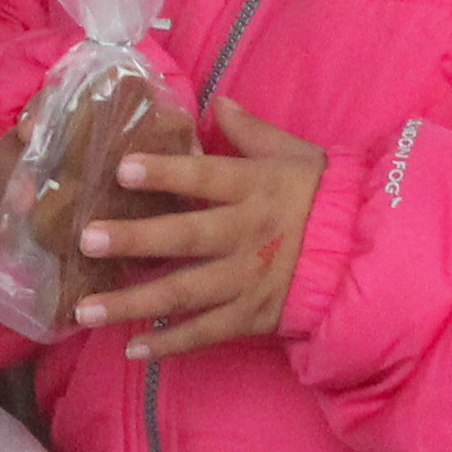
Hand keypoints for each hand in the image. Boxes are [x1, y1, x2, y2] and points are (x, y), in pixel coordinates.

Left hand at [70, 102, 327, 361]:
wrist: (365, 256)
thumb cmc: (324, 197)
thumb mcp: (294, 156)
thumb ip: (252, 132)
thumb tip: (217, 103)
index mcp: (254, 189)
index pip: (204, 177)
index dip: (165, 172)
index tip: (123, 169)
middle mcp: (246, 235)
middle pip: (185, 237)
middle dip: (135, 239)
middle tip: (88, 239)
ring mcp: (247, 281)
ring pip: (185, 293)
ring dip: (133, 302)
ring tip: (86, 309)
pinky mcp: (253, 316)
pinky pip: (206, 333)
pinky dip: (171, 343)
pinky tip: (132, 349)